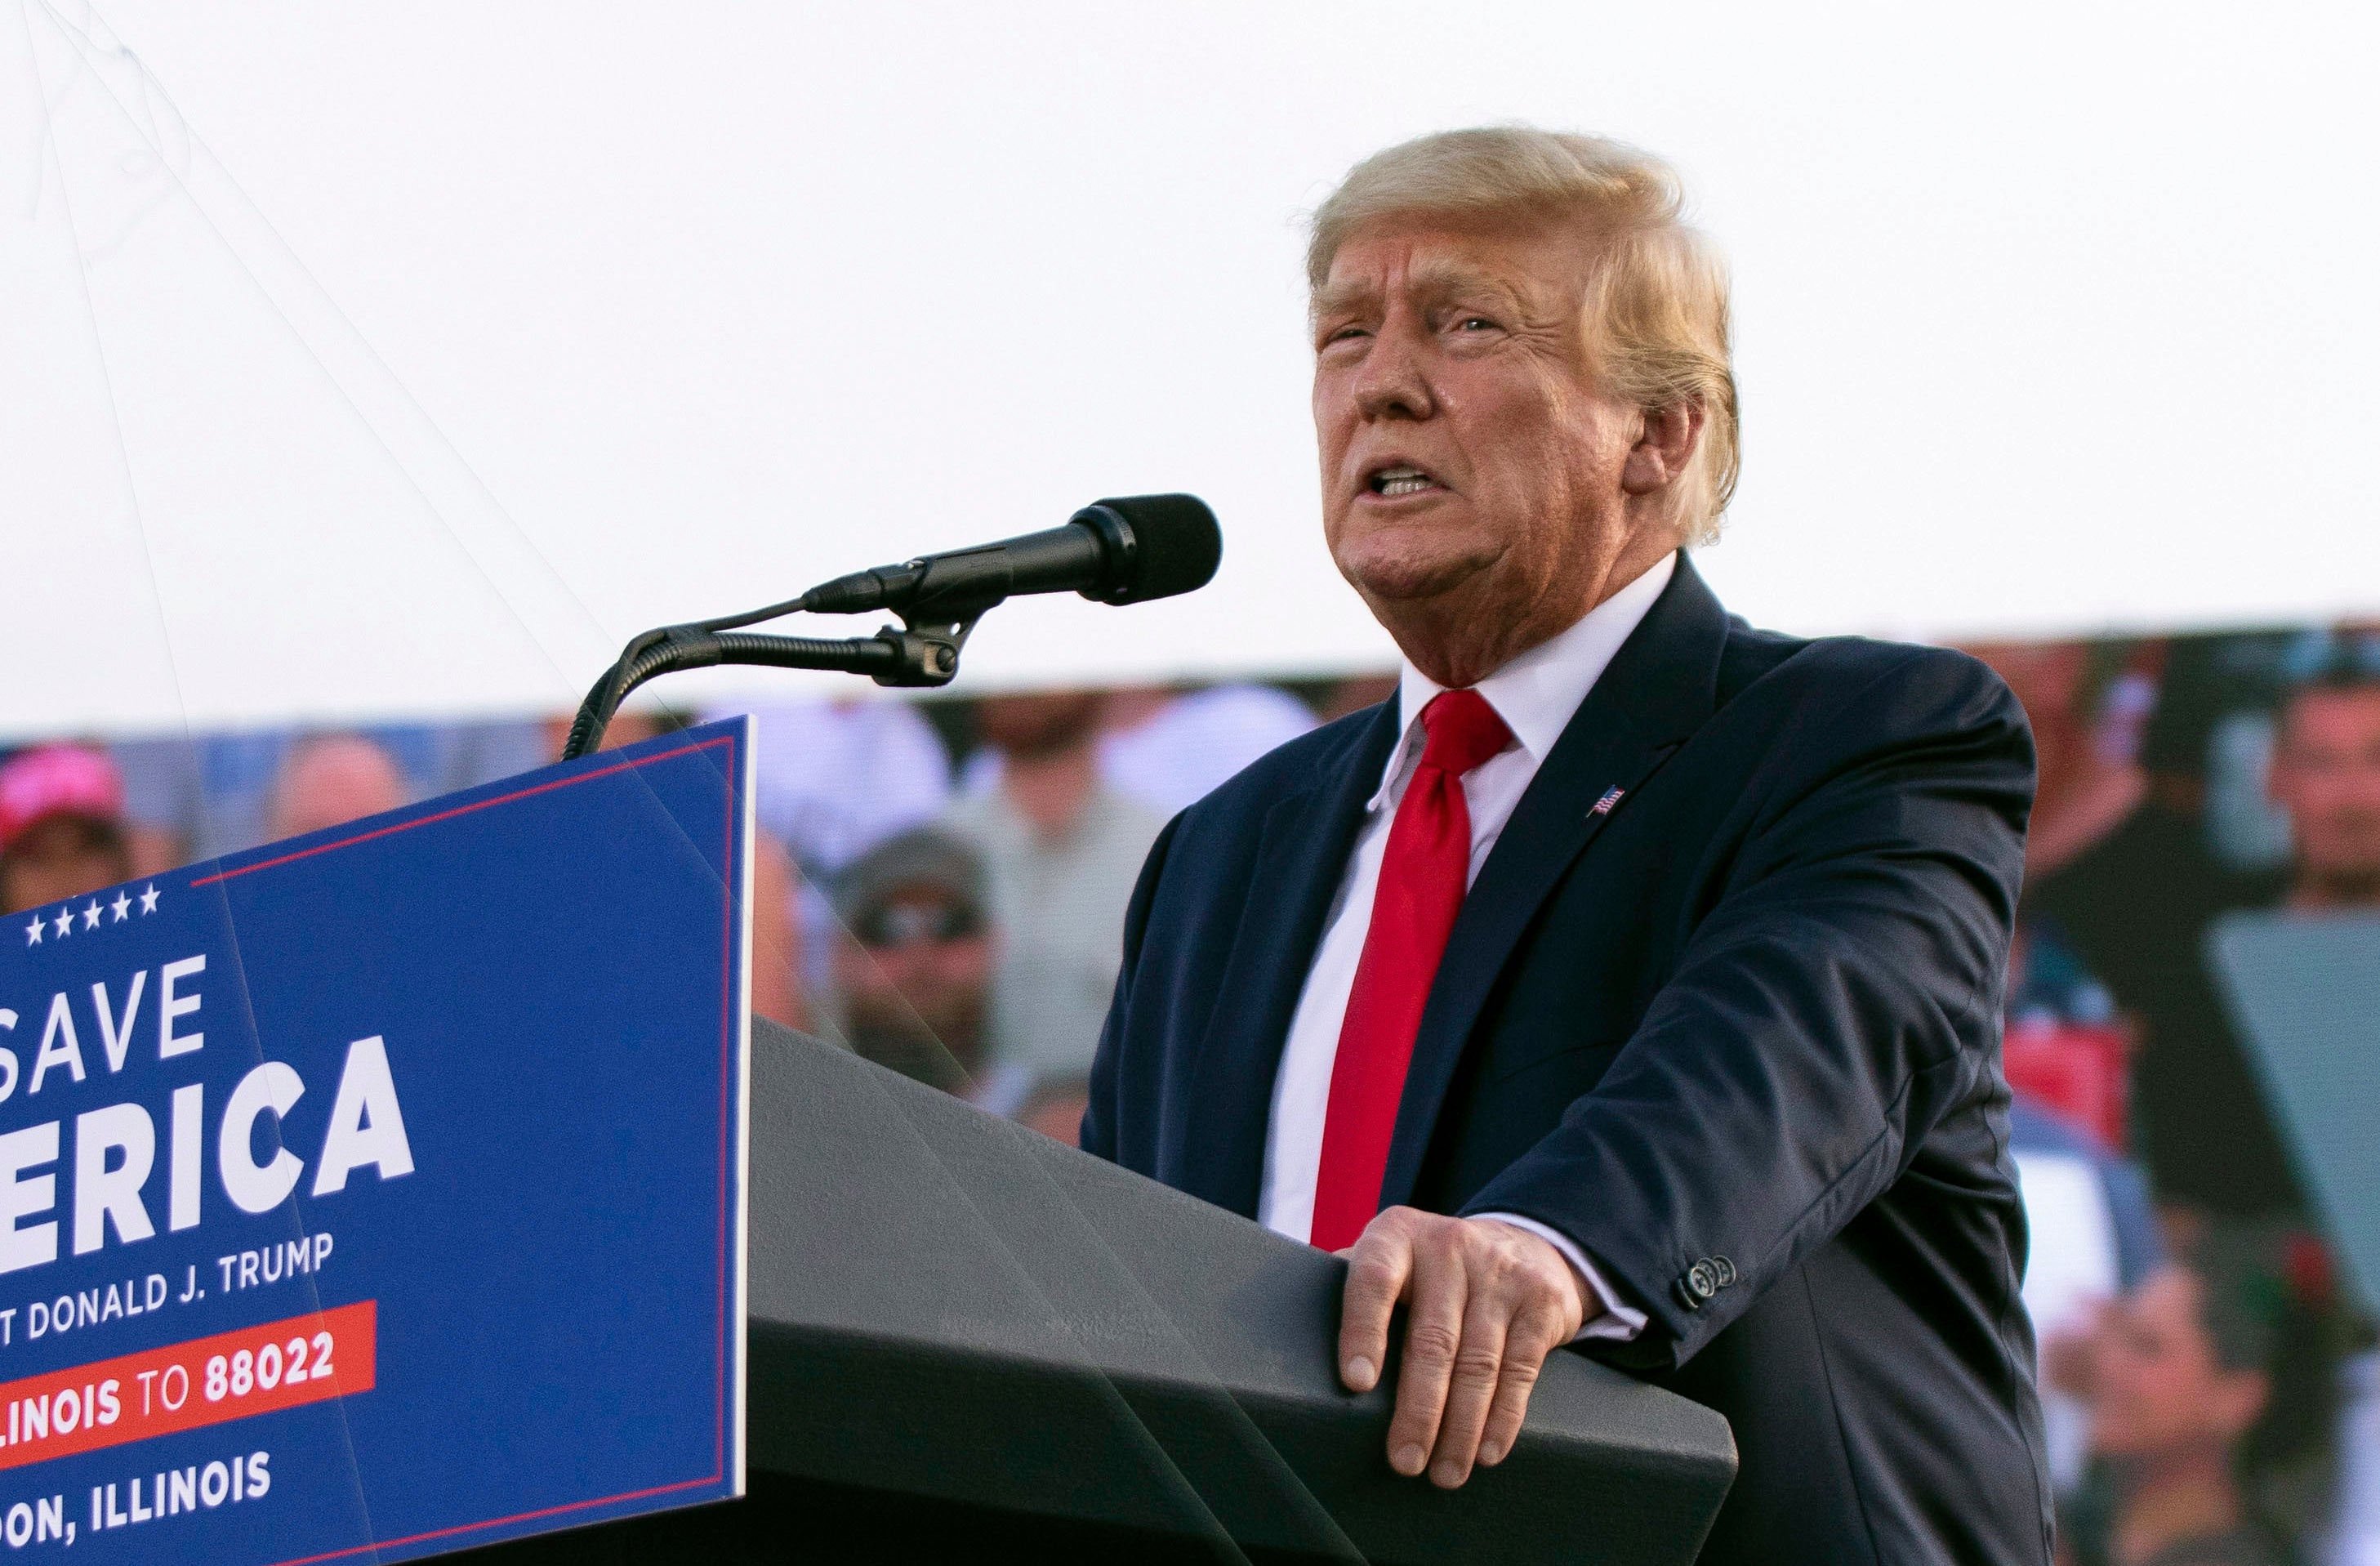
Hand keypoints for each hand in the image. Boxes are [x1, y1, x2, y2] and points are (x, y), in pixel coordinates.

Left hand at [1336, 1207, 1586, 1488]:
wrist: (1523, 1245)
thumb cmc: (1431, 1271)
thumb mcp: (1392, 1258)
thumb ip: (1352, 1288)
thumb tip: (1288, 1336)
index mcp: (1397, 1236)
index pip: (1373, 1280)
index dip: (1363, 1332)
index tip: (1356, 1386)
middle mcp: (1449, 1247)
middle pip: (1432, 1339)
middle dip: (1418, 1409)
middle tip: (1404, 1461)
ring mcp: (1500, 1272)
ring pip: (1478, 1363)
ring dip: (1460, 1428)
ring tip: (1443, 1472)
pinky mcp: (1540, 1301)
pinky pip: (1520, 1370)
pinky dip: (1503, 1418)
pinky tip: (1486, 1451)